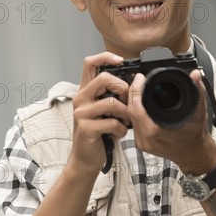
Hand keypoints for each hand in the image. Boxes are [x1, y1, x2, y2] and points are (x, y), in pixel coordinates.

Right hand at [69, 52, 130, 175]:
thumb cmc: (99, 133)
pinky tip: (119, 133)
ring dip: (125, 113)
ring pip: (112, 102)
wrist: (86, 158)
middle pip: (104, 78)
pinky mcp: (85, 128)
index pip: (90, 63)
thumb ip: (113, 95)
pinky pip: (113, 123)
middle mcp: (80, 98)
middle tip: (127, 102)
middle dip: (122, 88)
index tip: (121, 60)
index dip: (106, 57)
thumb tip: (134, 82)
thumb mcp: (105, 110)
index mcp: (86, 91)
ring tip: (124, 121)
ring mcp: (81, 113)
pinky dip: (122, 129)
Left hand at [127, 69, 215, 174]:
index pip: (136, 107)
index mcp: (156, 131)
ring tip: (140, 90)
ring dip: (133, 102)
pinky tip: (141, 104)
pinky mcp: (142, 144)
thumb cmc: (196, 136)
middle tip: (139, 81)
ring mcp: (143, 143)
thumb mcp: (199, 111)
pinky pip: (133, 125)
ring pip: (130, 118)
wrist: (195, 154)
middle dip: (133, 93)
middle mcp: (146, 139)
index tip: (140, 78)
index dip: (136, 90)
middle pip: (130, 111)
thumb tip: (195, 75)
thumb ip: (198, 90)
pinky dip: (135, 112)